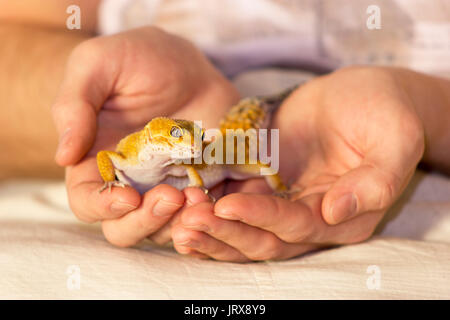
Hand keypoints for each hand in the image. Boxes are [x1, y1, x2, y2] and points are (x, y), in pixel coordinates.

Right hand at [52, 27, 238, 245]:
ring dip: (183, 223)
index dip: (104, 208)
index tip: (128, 196)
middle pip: (127, 227)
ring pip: (167, 228)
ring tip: (201, 197)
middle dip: (147, 221)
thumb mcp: (98, 64)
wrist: (188, 63)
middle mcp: (131, 183)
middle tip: (172, 196)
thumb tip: (63, 156)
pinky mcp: (201, 185)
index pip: (88, 203)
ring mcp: (168, 187)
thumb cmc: (138, 59)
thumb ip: (73, 105)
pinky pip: (205, 216)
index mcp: (97, 162)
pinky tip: (221, 201)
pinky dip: (213, 217)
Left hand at [171, 66, 424, 261]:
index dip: (261, 220)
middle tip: (188, 221)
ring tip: (174, 217)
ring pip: (241, 227)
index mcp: (344, 217)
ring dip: (209, 226)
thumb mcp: (395, 140)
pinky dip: (207, 202)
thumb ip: (376, 180)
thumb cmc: (386, 112)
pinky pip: (232, 198)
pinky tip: (180, 199)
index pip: (296, 228)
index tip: (227, 206)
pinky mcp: (264, 181)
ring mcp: (283, 201)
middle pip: (262, 239)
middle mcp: (310, 218)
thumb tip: (336, 212)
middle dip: (225, 233)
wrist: (363, 93)